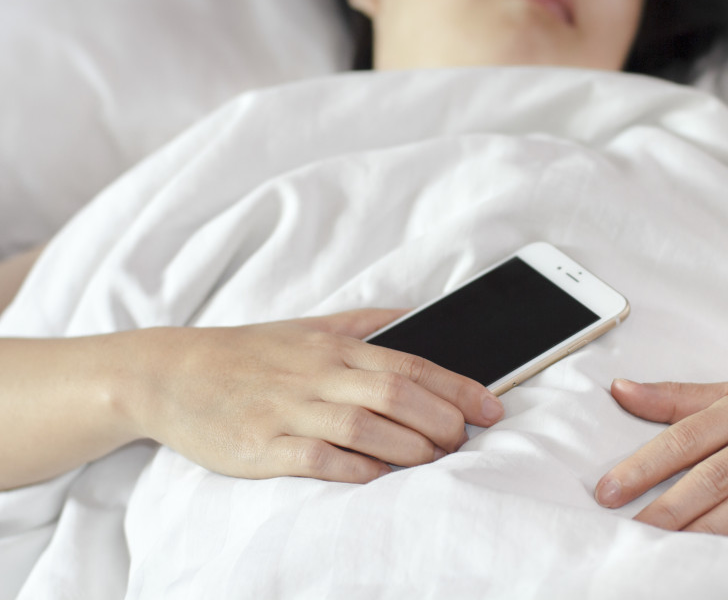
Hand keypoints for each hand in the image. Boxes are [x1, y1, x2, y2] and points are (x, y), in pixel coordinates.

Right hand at [124, 309, 503, 482]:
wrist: (171, 373)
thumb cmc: (251, 352)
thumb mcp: (310, 326)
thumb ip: (368, 322)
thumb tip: (420, 316)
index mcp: (334, 347)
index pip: (411, 365)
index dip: (458, 387)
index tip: (493, 407)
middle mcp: (316, 375)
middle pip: (395, 395)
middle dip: (442, 420)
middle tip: (465, 440)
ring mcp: (288, 411)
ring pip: (364, 427)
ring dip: (409, 447)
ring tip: (435, 460)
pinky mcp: (260, 446)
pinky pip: (319, 459)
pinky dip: (356, 469)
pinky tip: (380, 476)